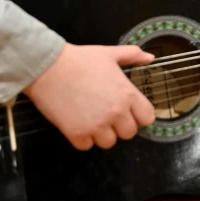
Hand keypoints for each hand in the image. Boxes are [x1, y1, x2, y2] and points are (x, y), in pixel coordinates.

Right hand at [23, 43, 155, 150]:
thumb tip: (151, 58)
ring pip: (108, 143)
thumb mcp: (110, 53)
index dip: (140, 116)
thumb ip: (133, 56)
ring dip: (101, 134)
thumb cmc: (80, 59)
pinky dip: (82, 138)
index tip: (130, 111)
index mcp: (127, 94)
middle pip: (129, 134)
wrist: (48, 67)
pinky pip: (87, 146)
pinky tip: (77, 123)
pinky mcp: (76, 134)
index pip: (148, 118)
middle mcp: (116, 112)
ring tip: (92, 118)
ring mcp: (96, 125)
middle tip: (107, 114)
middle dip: (120, 126)